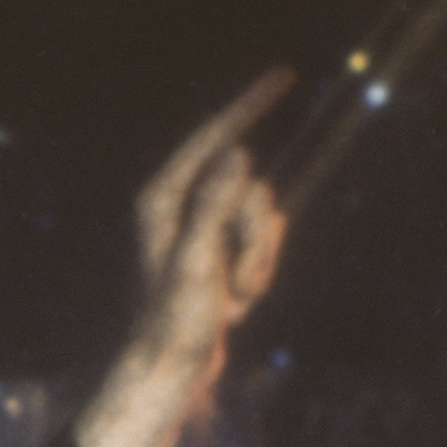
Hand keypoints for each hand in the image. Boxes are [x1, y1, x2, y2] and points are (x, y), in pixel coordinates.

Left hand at [77, 72, 291, 446]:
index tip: (284, 74)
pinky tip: (235, 304)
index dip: (249, 105)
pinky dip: (260, 274)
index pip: (213, 136)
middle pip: (251, 185)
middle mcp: (181, 206)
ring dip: (259, 261)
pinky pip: (265, 242)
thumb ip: (216, 204)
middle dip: (256, 235)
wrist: (171, 371)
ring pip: (264, 216)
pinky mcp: (221, 251)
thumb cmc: (172, 321)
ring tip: (232, 300)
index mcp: (163, 198)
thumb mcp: (196, 260)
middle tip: (235, 284)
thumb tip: (237, 151)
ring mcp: (204, 229)